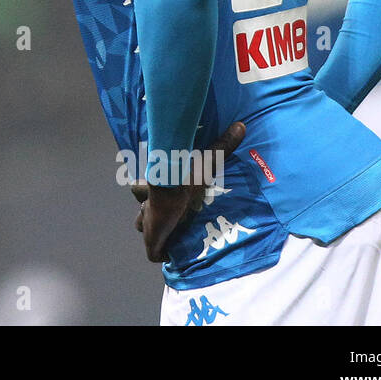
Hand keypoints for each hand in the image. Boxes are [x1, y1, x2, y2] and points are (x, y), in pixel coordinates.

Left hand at [131, 121, 245, 262]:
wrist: (171, 186)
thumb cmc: (183, 173)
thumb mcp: (206, 160)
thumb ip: (222, 145)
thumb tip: (241, 125)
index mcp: (156, 190)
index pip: (140, 191)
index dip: (147, 194)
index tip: (159, 197)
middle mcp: (150, 206)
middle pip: (141, 213)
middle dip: (149, 214)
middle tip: (167, 216)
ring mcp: (150, 224)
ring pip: (142, 227)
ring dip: (152, 230)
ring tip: (168, 232)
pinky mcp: (153, 240)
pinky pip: (153, 253)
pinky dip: (160, 253)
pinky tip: (170, 254)